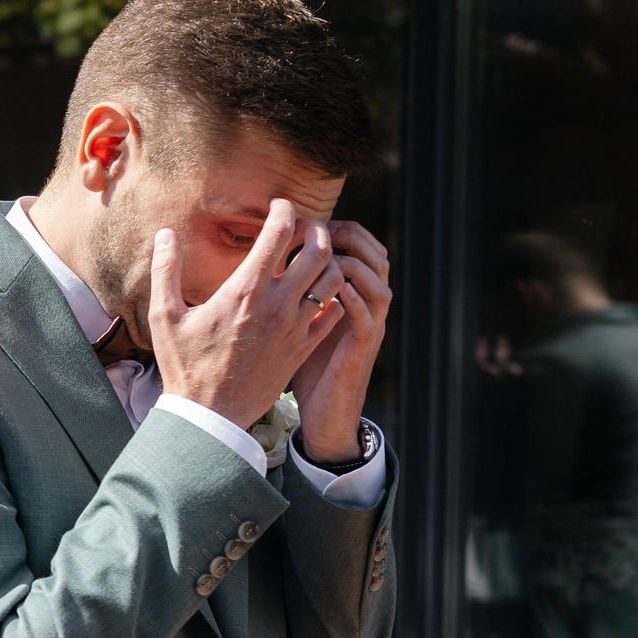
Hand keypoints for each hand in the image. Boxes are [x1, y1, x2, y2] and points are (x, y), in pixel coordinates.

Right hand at [149, 200, 353, 436]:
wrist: (210, 415)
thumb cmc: (184, 366)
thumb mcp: (164, 317)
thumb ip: (166, 271)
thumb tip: (165, 234)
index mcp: (246, 290)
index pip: (280, 232)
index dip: (283, 209)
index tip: (278, 206)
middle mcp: (278, 305)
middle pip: (319, 249)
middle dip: (316, 229)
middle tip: (305, 227)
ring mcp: (296, 328)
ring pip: (333, 279)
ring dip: (328, 261)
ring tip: (313, 258)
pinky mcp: (304, 348)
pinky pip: (335, 312)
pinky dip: (334, 295)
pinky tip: (317, 293)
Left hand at [288, 220, 392, 462]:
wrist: (319, 417)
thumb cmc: (303, 367)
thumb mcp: (296, 323)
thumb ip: (289, 292)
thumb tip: (259, 261)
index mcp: (348, 298)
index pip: (358, 251)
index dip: (342, 231)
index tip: (312, 220)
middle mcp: (363, 309)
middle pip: (375, 259)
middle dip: (353, 239)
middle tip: (326, 229)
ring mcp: (365, 330)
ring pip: (378, 285)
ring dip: (357, 266)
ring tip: (332, 256)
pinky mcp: (360, 352)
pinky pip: (368, 320)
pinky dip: (356, 302)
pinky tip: (336, 290)